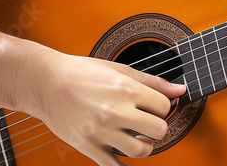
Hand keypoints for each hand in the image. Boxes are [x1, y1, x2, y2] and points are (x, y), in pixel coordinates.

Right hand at [25, 50, 186, 165]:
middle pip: (159, 129)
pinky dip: (123, 165)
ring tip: (138, 138)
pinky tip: (123, 155)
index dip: (162, 107)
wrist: (46, 83)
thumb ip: (153, 82)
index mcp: (126, 90)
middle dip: (158, 127)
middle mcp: (116, 111)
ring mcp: (101, 131)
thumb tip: (180, 89)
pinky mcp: (87, 145)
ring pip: (141, 150)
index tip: (154, 107)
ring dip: (145, 146)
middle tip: (148, 123)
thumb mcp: (120, 69)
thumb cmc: (81, 73)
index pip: (164, 106)